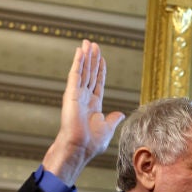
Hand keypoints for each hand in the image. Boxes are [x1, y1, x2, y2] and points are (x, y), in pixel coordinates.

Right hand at [41, 40, 125, 185]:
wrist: (79, 147)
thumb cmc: (91, 143)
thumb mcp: (107, 128)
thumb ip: (113, 119)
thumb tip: (120, 113)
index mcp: (94, 105)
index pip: (97, 83)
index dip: (100, 70)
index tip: (101, 59)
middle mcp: (84, 98)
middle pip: (90, 73)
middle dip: (92, 59)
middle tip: (93, 44)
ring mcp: (77, 95)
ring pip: (83, 71)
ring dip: (86, 56)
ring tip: (88, 43)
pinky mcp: (71, 94)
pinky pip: (75, 75)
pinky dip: (78, 62)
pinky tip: (80, 51)